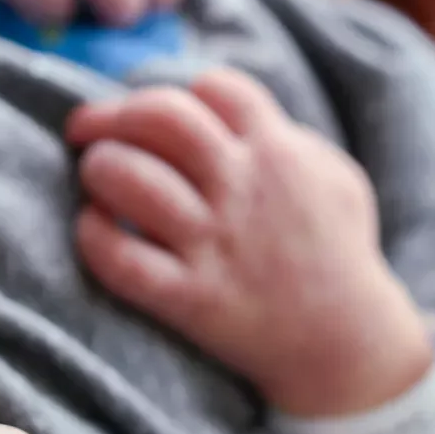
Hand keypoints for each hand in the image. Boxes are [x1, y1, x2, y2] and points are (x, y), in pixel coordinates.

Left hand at [66, 68, 427, 412]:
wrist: (348, 345)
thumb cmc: (336, 253)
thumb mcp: (335, 178)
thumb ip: (285, 136)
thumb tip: (225, 108)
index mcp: (278, 152)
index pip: (215, 89)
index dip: (179, 92)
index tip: (158, 118)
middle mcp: (242, 189)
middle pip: (161, 116)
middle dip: (111, 114)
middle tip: (86, 129)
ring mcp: (214, 243)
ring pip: (130, 178)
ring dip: (99, 168)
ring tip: (95, 177)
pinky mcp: (191, 298)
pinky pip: (121, 260)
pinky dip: (93, 236)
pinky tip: (93, 228)